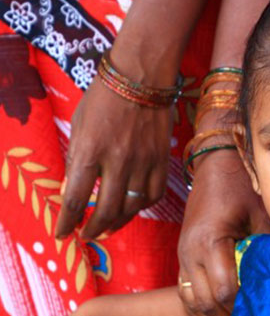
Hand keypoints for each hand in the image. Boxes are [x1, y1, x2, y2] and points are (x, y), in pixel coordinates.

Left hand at [55, 75, 172, 240]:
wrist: (141, 78)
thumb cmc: (104, 97)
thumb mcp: (79, 125)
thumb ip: (76, 160)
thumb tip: (72, 190)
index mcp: (90, 150)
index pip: (74, 198)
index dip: (67, 222)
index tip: (63, 233)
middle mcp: (117, 161)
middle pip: (105, 210)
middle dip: (93, 229)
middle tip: (87, 236)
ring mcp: (143, 162)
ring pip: (131, 207)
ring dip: (117, 223)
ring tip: (108, 229)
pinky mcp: (161, 161)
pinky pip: (153, 194)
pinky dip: (142, 207)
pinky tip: (133, 209)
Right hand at [177, 146, 269, 315]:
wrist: (214, 164)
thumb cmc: (240, 185)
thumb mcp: (261, 211)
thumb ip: (269, 244)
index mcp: (210, 241)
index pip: (224, 289)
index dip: (241, 308)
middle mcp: (190, 251)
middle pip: (205, 301)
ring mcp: (183, 253)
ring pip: (191, 299)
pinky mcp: (183, 253)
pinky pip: (183, 289)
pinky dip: (195, 310)